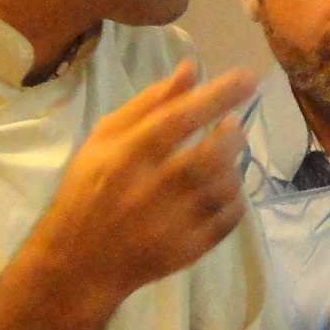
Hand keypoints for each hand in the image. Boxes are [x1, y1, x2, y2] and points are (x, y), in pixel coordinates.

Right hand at [0, 60, 255, 329]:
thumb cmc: (89, 190)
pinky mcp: (188, 250)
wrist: (80, 261)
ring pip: (224, 187)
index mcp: (125, 157)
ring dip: (233, 166)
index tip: (248, 77)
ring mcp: (172, 224)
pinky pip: (229, 218)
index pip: (178, 119)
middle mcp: (150, 190)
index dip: (216, 96)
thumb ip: (149, 103)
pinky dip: (235, 199)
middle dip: (232, 134)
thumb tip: (191, 68)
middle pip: (209, 156)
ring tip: (222, 158)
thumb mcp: (104, 139)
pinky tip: (222, 191)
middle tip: (233, 124)